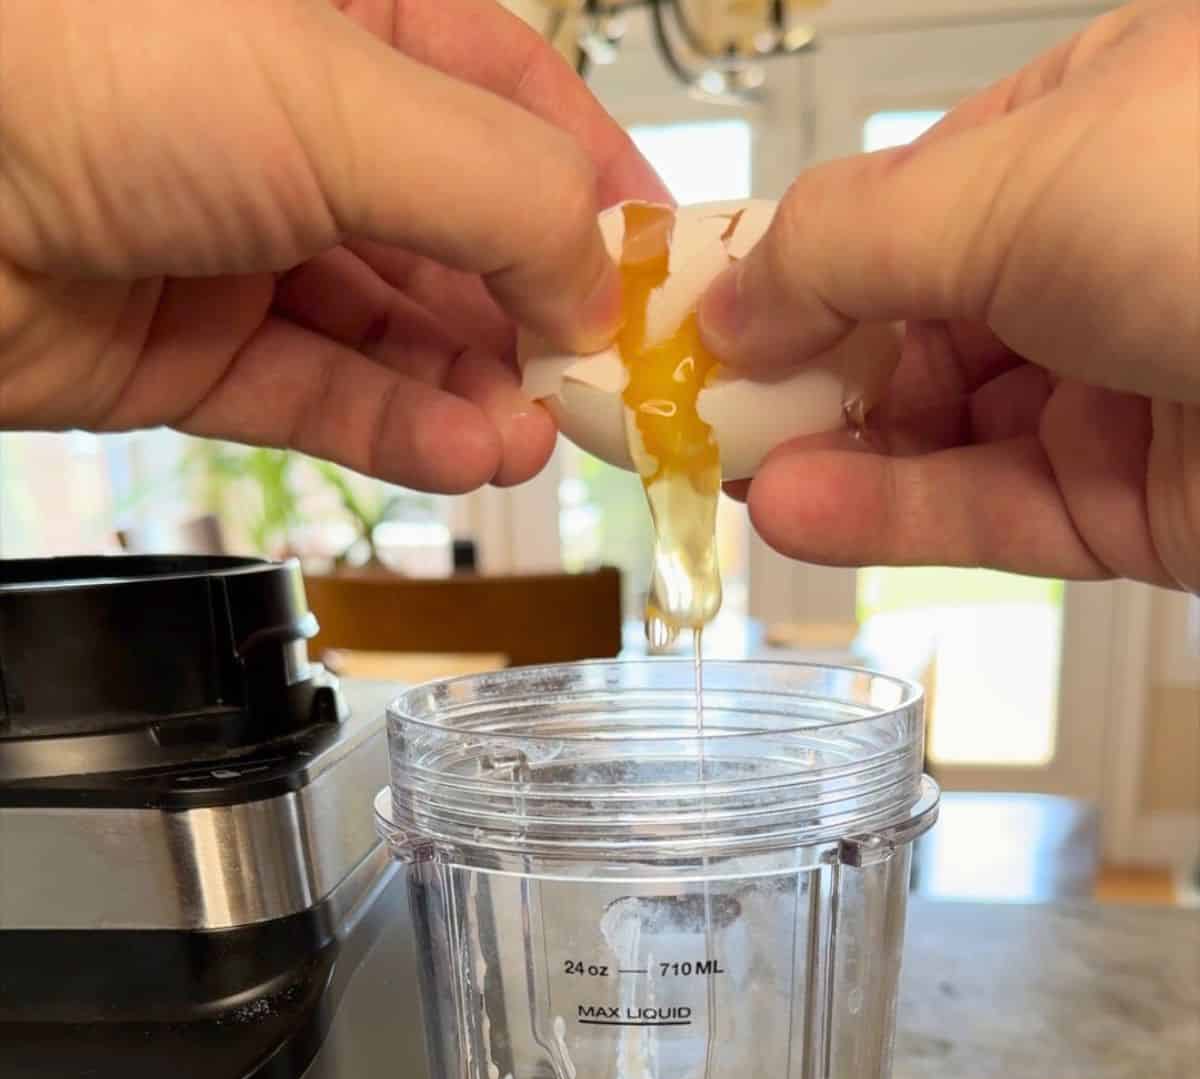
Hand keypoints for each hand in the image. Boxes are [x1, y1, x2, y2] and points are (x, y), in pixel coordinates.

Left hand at [0, 0, 664, 490]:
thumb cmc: (79, 65)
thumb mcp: (340, 98)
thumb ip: (498, 189)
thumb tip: (597, 281)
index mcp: (341, 14)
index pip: (511, 98)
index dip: (595, 184)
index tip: (664, 271)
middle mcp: (293, 126)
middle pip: (462, 231)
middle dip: (540, 312)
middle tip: (611, 387)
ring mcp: (242, 244)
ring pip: (400, 332)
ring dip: (478, 388)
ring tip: (539, 438)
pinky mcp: (193, 352)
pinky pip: (326, 400)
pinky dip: (401, 434)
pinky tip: (468, 456)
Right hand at [700, 0, 1199, 590]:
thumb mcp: (1014, 183)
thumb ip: (849, 241)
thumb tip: (734, 291)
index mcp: (1093, 123)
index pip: (903, 202)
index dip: (791, 259)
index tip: (694, 311)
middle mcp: (1109, 253)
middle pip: (911, 323)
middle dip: (798, 370)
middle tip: (693, 414)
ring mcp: (1124, 382)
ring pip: (940, 431)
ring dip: (831, 455)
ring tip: (730, 474)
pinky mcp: (1137, 506)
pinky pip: (991, 511)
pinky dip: (893, 517)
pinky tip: (804, 514)